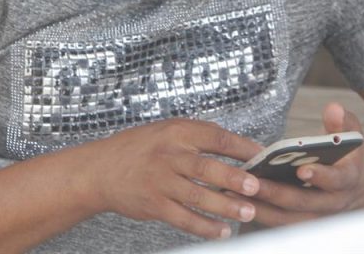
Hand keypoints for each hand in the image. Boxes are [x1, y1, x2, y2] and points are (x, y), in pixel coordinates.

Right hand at [89, 118, 264, 240]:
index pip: (216, 137)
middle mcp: (169, 155)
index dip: (243, 147)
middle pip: (208, 168)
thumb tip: (237, 147)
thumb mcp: (167, 131)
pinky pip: (184, 218)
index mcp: (177, 132)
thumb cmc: (139, 149)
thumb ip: (198, 137)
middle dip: (235, 179)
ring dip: (226, 206)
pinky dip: (204, 227)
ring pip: (198, 196)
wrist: (100, 170)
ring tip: (247, 213)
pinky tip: (222, 231)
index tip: (263, 156)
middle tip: (257, 187)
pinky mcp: (154, 205)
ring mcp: (160, 181)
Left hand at [247, 103, 363, 226]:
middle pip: (303, 202)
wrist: (360, 187)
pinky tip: (237, 201)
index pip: (336, 179)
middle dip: (277, 193)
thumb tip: (334, 108)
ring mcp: (317, 216)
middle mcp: (332, 202)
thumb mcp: (351, 136)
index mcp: (347, 178)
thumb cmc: (348, 156)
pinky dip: (259, 213)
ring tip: (236, 193)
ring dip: (262, 207)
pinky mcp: (302, 222)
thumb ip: (342, 122)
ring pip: (288, 218)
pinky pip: (279, 222)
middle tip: (254, 182)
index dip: (320, 175)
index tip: (302, 168)